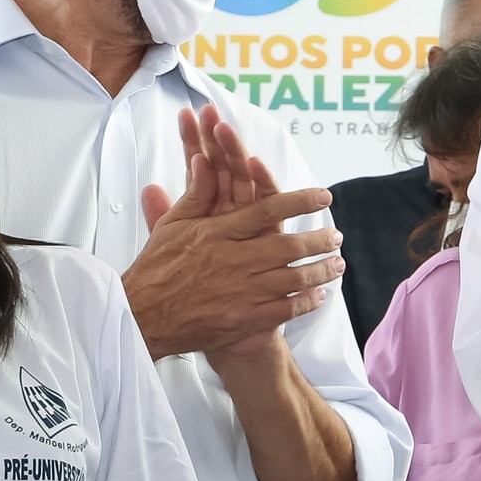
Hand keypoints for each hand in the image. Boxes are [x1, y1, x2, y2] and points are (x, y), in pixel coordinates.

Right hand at [124, 107, 343, 359]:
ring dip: (321, 271)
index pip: (267, 210)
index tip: (324, 196)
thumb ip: (196, 194)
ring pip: (293, 279)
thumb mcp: (172, 226)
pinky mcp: (243, 321)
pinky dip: (307, 302)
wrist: (143, 317)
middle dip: (319, 240)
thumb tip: (206, 159)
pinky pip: (285, 310)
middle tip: (337, 235)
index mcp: (218, 234)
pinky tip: (319, 295)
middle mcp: (233, 261)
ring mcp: (241, 293)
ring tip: (337, 264)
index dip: (300, 201)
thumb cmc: (156, 268)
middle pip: (288, 247)